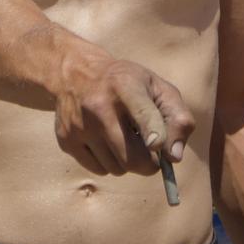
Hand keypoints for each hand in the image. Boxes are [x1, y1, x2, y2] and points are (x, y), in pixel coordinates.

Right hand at [52, 47, 195, 176]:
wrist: (76, 74)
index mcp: (126, 85)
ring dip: (128, 163)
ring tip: (126, 140)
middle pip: (131, 156)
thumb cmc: (127, 83)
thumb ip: (177, 117)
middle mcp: (99, 106)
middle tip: (154, 155)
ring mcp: (79, 125)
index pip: (143, 114)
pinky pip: (99, 170)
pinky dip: (110, 164)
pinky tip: (108, 143)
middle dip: (150, 164)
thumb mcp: (157, 87)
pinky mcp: (66, 140)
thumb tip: (175, 156)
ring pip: (117, 168)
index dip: (154, 133)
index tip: (159, 147)